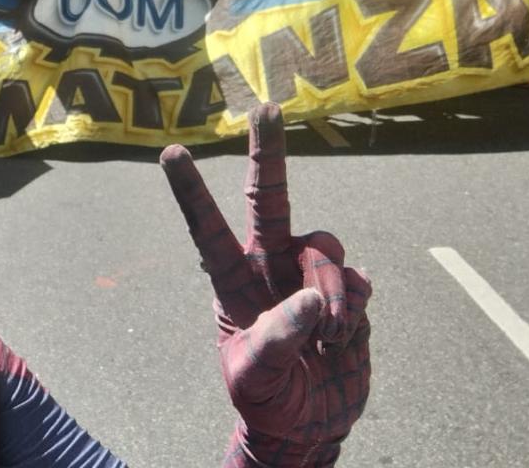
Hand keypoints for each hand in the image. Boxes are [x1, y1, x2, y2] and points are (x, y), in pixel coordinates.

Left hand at [160, 103, 370, 467]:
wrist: (309, 422)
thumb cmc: (266, 398)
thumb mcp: (254, 377)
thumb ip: (275, 338)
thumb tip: (309, 297)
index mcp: (231, 280)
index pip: (207, 229)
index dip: (191, 191)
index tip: (170, 151)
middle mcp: (269, 263)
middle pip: (270, 197)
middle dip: (269, 152)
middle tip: (267, 106)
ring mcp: (308, 273)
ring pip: (326, 251)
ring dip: (331, 297)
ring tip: (325, 340)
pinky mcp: (347, 289)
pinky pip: (359, 279)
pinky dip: (354, 310)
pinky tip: (343, 338)